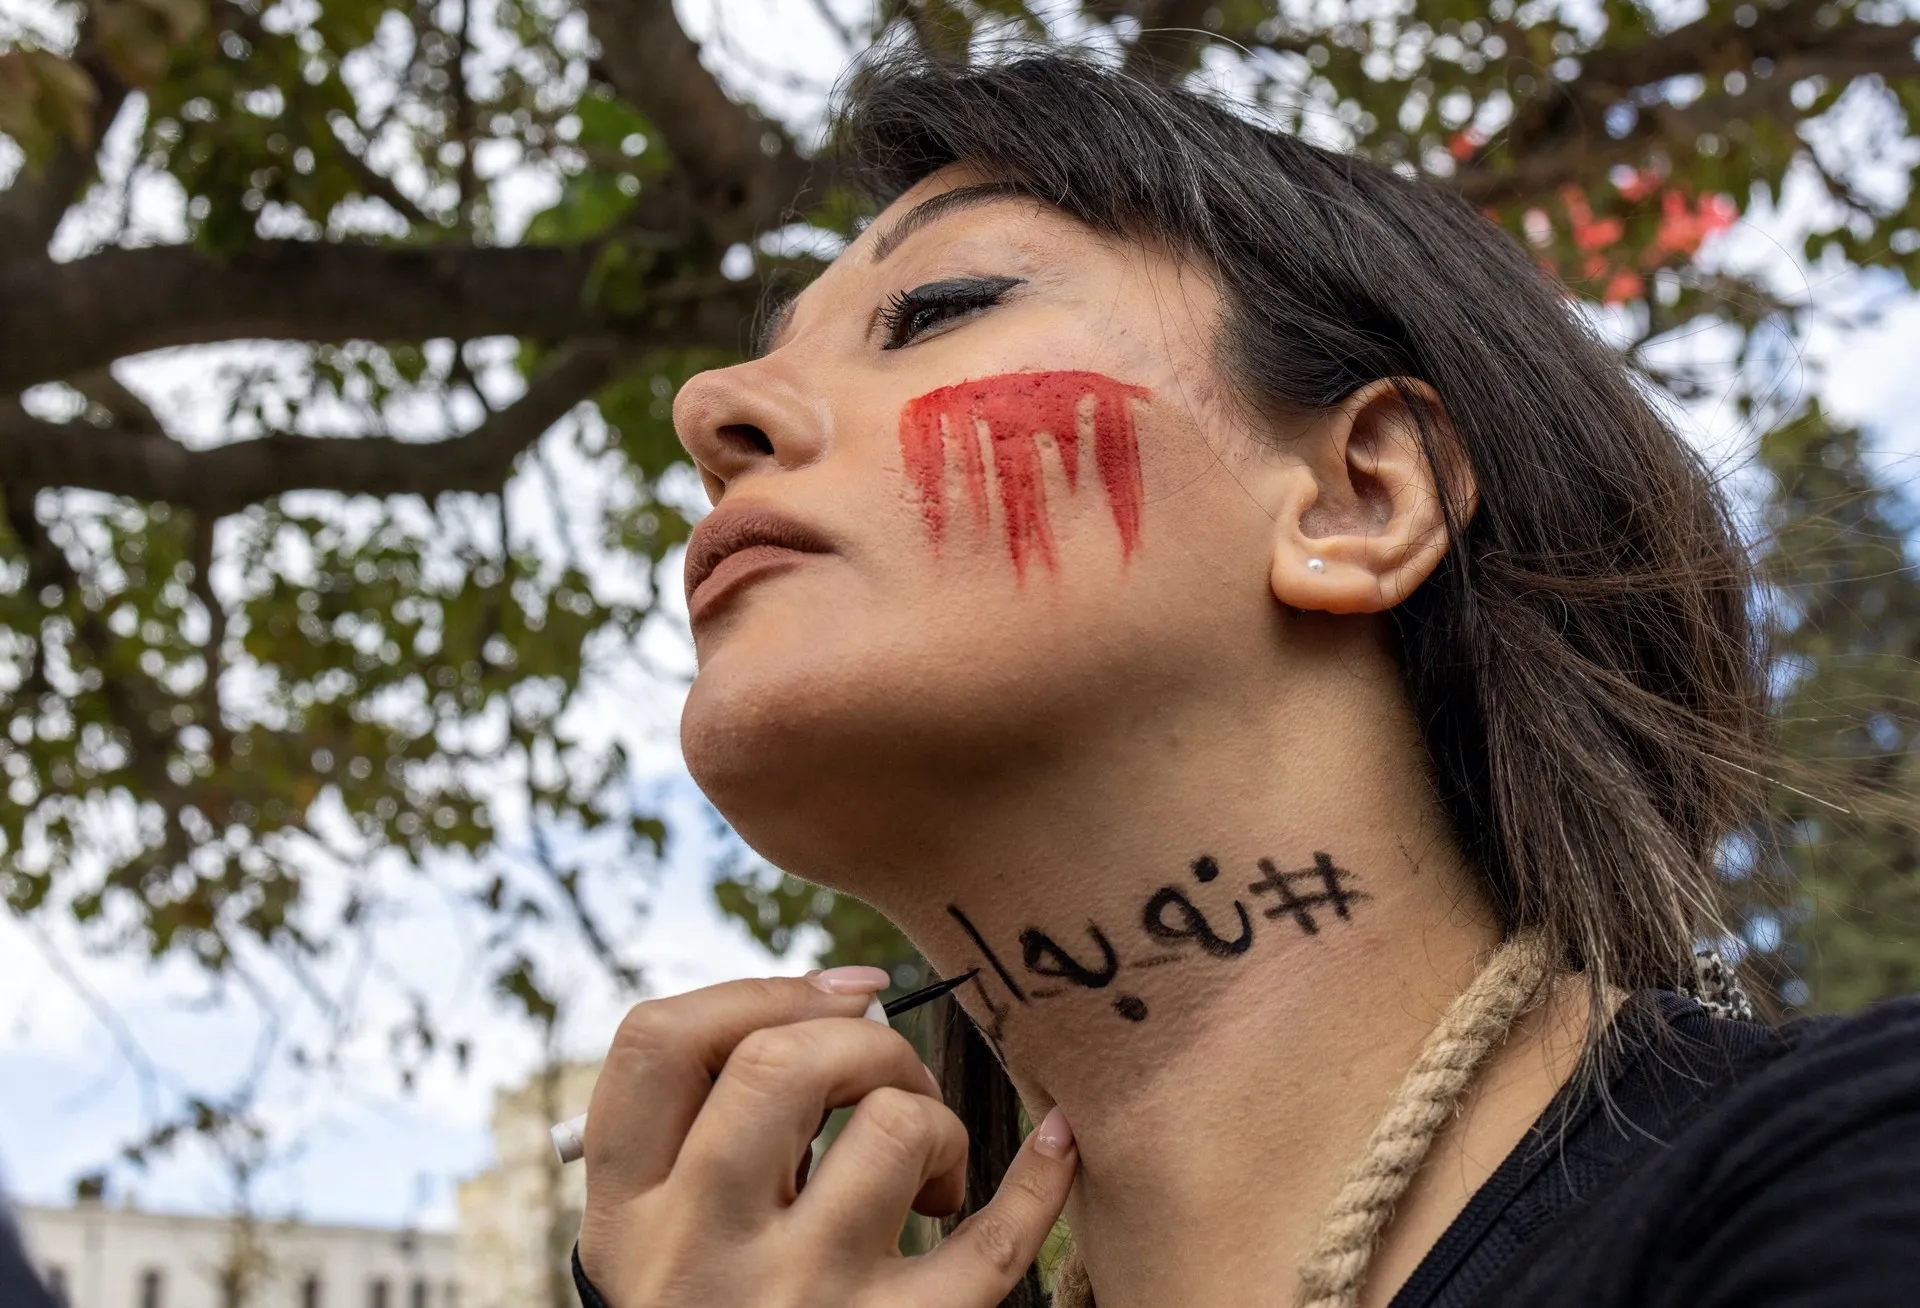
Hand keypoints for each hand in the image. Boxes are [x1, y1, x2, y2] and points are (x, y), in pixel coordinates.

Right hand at [576, 967, 1078, 1307]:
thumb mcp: (669, 1240)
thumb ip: (710, 1134)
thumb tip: (849, 1004)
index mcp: (628, 1216)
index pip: (659, 1043)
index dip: (759, 991)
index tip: (839, 996)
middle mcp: (698, 1255)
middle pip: (780, 1062)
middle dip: (865, 1041)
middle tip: (888, 1082)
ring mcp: (797, 1301)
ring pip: (891, 1129)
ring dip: (933, 1118)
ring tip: (930, 1169)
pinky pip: (992, 1243)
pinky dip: (1039, 1181)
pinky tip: (1056, 1143)